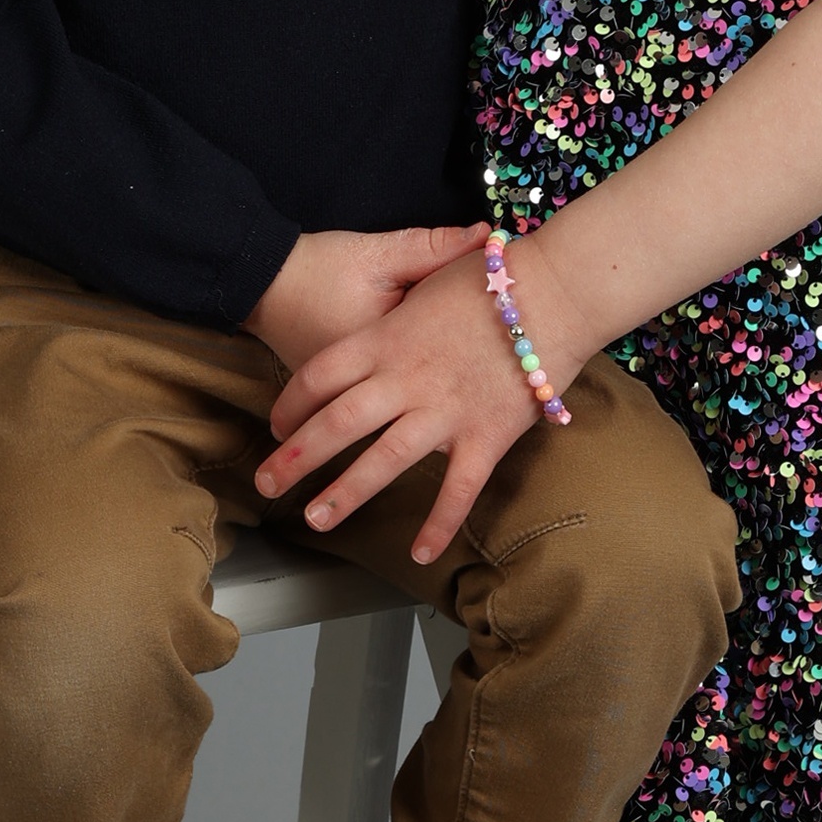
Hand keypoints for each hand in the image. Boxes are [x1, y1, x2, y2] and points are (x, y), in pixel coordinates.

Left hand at [256, 241, 589, 565]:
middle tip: (265, 484)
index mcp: (386, 338)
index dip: (292, 403)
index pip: (320, 376)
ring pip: (383, 461)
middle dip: (295, 458)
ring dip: (346, 494)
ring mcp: (444, 411)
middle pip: (336, 423)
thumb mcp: (433, 269)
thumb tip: (391, 288)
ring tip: (314, 519)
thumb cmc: (496, 274)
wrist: (557, 289)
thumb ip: (398, 292)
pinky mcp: (485, 435)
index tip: (276, 425)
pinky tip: (420, 552)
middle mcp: (405, 379)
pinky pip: (457, 488)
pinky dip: (439, 523)